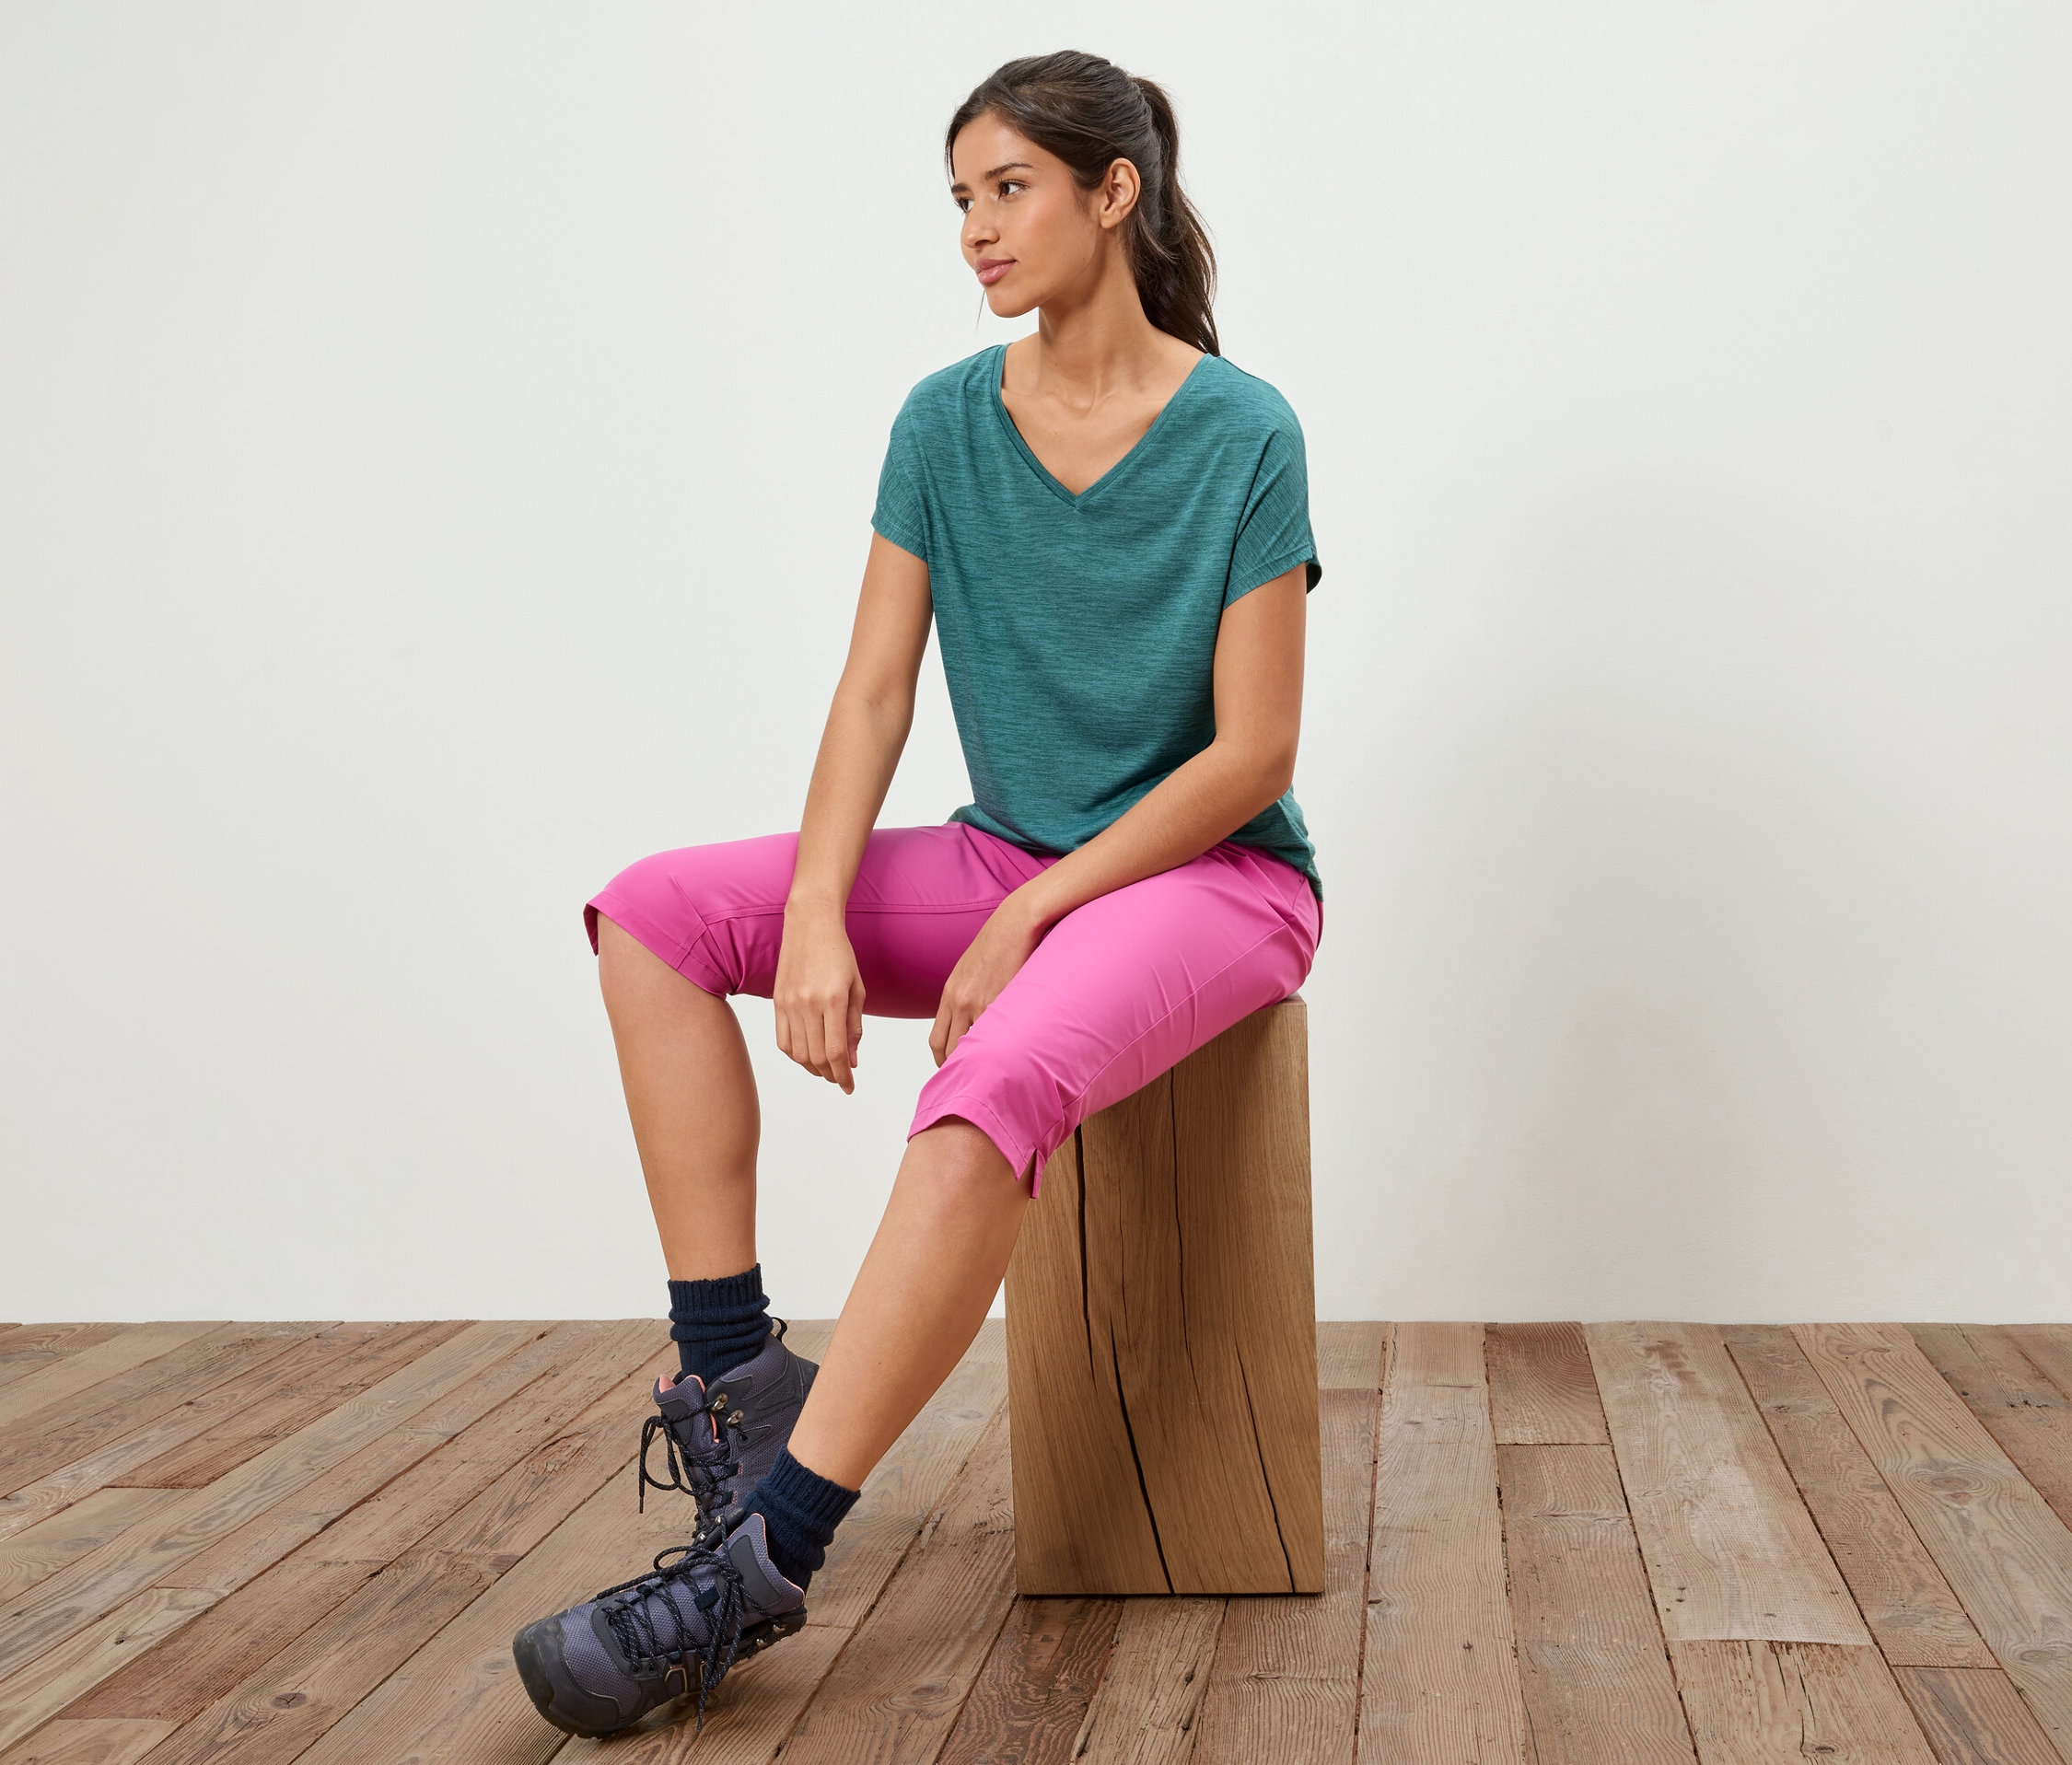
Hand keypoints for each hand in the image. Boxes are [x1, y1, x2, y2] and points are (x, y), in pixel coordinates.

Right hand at [774, 904, 864, 1092]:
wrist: (810, 925)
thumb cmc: (839, 954)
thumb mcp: (857, 989)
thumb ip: (854, 1026)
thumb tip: (852, 1061)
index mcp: (833, 1000)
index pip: (836, 1051)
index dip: (843, 1075)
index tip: (850, 1087)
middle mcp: (808, 1004)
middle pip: (816, 1057)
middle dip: (831, 1075)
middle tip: (841, 1078)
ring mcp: (789, 1004)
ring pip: (798, 1053)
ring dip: (813, 1068)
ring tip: (827, 1069)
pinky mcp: (777, 1002)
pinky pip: (783, 1041)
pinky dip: (795, 1056)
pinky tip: (808, 1055)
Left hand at [931, 892, 1044, 1066]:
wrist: (1017, 922)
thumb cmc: (999, 943)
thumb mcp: (970, 969)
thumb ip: (966, 995)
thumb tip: (971, 1020)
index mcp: (951, 993)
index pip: (937, 1040)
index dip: (943, 1060)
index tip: (954, 1069)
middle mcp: (961, 1001)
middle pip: (952, 1050)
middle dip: (961, 1068)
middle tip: (975, 1079)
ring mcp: (982, 1002)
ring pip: (976, 1047)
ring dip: (984, 1060)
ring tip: (996, 1070)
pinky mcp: (1004, 1001)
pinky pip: (1000, 1034)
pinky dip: (1004, 1046)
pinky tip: (1013, 1052)